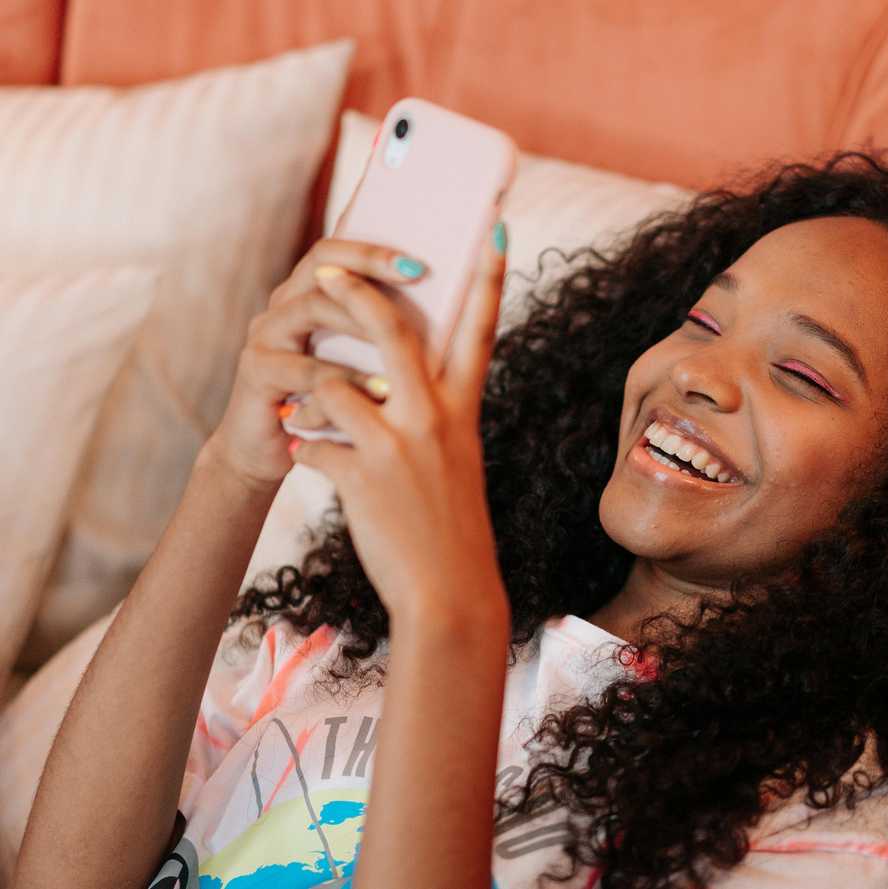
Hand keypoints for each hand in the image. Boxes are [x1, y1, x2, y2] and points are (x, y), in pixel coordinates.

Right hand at [204, 238, 430, 490]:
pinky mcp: (257, 374)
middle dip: (371, 264)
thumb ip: (395, 336)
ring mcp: (266, 335)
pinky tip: (381, 392)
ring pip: (312, 309)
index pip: (342, 248)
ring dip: (362, 320)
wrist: (275, 454)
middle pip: (323, 264)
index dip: (379, 245)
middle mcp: (285, 304)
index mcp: (314, 294)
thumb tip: (459, 305)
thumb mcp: (364, 367)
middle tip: (417, 271)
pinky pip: (304, 369)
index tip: (425, 250)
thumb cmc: (332, 408)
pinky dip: (345, 379)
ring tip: (407, 333)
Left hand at [289, 220, 510, 622]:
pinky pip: (309, 445)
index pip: (480, 331)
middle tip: (330, 270)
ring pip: (333, 387)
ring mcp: (397, 446)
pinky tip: (304, 463)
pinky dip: (300, 450)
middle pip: (393, 332)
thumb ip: (433, 417)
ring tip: (296, 411)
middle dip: (357, 293)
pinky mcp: (361, 478)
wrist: (450, 592)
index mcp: (461, 411)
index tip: (493, 228)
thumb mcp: (457, 460)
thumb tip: (385, 382)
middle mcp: (434, 418)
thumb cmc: (450, 525)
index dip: (488, 277)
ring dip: (306, 398)